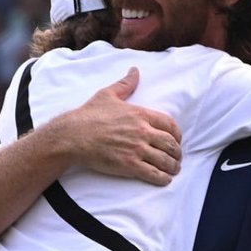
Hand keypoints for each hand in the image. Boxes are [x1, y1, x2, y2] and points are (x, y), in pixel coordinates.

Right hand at [60, 68, 181, 184]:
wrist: (73, 135)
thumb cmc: (89, 115)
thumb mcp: (108, 94)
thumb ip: (125, 84)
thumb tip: (135, 71)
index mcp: (140, 114)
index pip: (169, 125)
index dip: (177, 135)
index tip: (176, 141)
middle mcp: (142, 131)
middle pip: (170, 144)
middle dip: (177, 153)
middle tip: (177, 158)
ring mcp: (136, 149)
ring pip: (165, 160)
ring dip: (172, 167)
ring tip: (173, 170)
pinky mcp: (129, 165)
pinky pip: (153, 174)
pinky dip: (162, 178)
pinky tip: (164, 180)